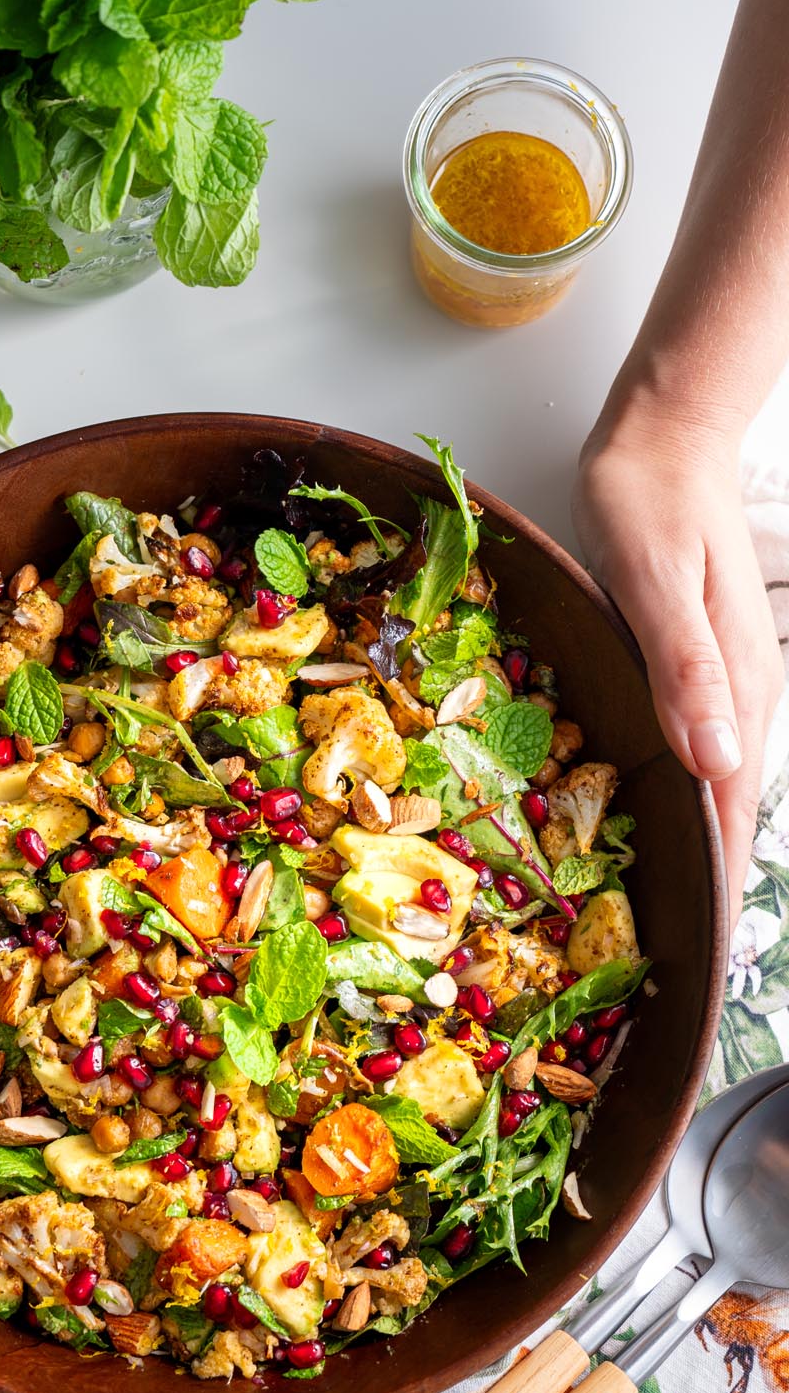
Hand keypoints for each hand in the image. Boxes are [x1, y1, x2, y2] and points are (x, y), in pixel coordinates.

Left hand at [574, 411, 780, 925]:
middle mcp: (740, 698)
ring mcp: (723, 683)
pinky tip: (655, 815)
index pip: (731, 811)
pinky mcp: (696, 667)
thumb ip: (686, 671)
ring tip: (665, 908)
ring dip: (694, 845)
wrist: (665, 436)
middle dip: (705, 883)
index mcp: (737, 690)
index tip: (698, 953)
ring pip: (716, 784)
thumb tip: (716, 763)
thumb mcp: (656, 583)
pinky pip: (697, 750)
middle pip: (728, 811)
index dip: (716, 883)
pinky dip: (681, 796)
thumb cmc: (651, 502)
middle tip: (670, 956)